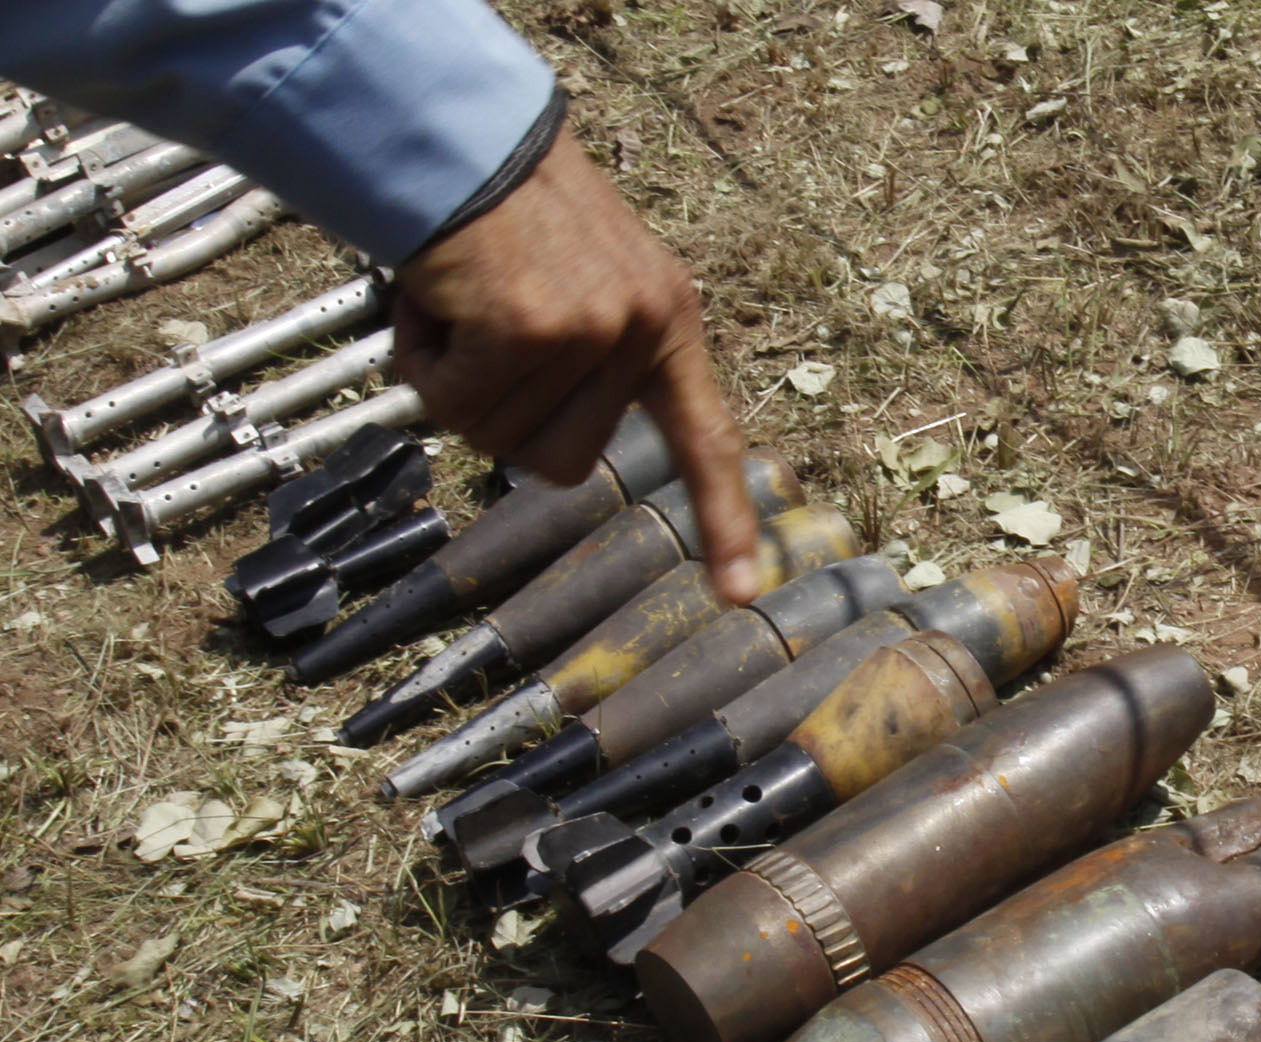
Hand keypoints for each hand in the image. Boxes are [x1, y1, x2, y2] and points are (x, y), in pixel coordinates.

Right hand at [391, 126, 761, 601]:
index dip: (721, 516)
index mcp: (670, 322)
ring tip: (461, 308)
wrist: (459, 136)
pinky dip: (424, 363)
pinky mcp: (529, 329)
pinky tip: (434, 302)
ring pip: (502, 438)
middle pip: (563, 462)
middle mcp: (643, 329)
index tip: (740, 591)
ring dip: (457, 385)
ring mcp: (592, 331)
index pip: (706, 437)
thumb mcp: (588, 283)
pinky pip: (458, 402)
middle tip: (483, 342)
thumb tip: (553, 454)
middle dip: (505, 420)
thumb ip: (594, 362)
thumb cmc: (508, 215)